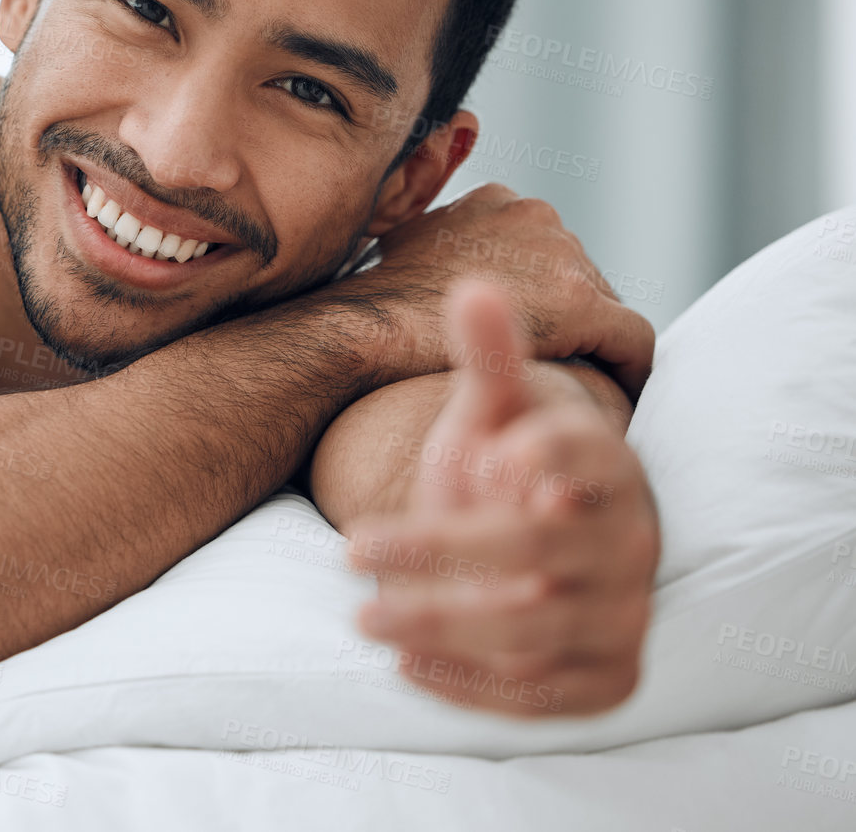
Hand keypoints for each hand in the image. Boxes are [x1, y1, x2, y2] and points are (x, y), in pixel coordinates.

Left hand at [344, 280, 659, 716]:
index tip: (472, 463)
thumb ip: (489, 356)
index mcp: (609, 469)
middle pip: (540, 553)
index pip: (590, 460)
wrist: (542, 542)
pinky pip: (543, 695)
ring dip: (442, 624)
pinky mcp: (605, 678)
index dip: (536, 460)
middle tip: (351, 546)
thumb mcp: (494, 411)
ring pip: (535, 629)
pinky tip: (405, 665)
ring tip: (363, 615)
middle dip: (442, 553)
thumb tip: (473, 286)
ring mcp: (622, 616)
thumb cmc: (508, 466)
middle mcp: (630, 545)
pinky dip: (472, 686)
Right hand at [371, 184, 653, 398]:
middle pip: (580, 276)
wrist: (368, 329)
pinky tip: (620, 398)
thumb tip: (436, 252)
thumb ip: (436, 241)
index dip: (540, 296)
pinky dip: (632, 370)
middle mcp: (535, 213)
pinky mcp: (580, 302)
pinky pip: (633, 341)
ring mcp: (560, 254)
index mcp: (496, 200)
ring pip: (607, 308)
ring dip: (592, 345)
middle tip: (554, 369)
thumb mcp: (401, 246)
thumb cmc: (375, 303)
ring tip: (576, 386)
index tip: (532, 332)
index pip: (544, 250)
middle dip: (569, 321)